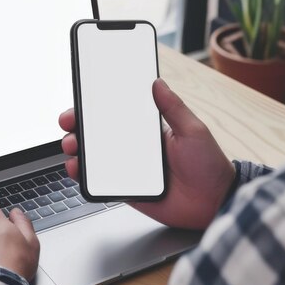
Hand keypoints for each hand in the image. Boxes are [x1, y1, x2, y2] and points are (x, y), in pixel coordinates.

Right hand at [59, 78, 234, 229]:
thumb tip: (157, 82)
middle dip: (79, 127)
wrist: (215, 202)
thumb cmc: (209, 165)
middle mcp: (135, 148)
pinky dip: (85, 177)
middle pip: (99, 135)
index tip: (81, 99)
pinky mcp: (127, 190)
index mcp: (148, 131)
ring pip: (95, 158)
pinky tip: (78, 169)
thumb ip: (173, 107)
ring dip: (77, 150)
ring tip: (72, 146)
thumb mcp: (193, 129)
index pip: (117, 114)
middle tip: (69, 123)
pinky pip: (101, 183)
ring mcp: (129, 170)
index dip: (96, 107)